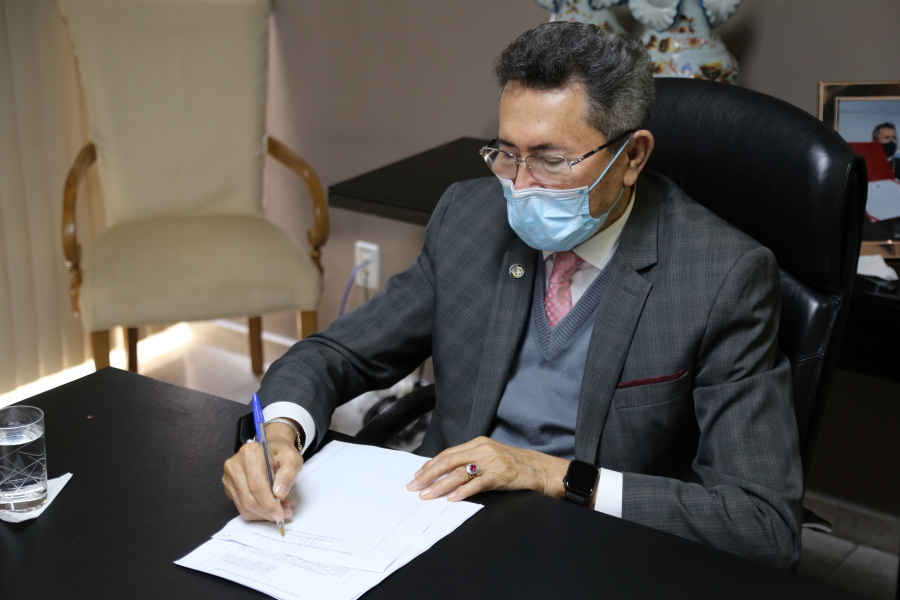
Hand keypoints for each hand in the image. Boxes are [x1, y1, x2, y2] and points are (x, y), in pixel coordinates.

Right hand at [222, 422, 302, 521]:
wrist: (271, 450)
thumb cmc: (281, 453)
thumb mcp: (292, 458)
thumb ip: (288, 473)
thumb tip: (279, 493)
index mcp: (249, 453)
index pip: (256, 485)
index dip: (268, 503)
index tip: (281, 514)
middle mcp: (234, 465)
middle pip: (248, 498)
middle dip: (267, 511)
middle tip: (284, 514)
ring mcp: (229, 477)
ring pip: (244, 506)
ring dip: (263, 514)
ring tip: (280, 509)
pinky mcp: (229, 488)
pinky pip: (241, 507)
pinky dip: (257, 512)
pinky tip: (270, 507)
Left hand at [406, 437, 568, 501]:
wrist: (544, 470)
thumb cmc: (518, 465)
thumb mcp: (492, 457)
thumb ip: (473, 461)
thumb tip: (448, 472)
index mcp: (479, 443)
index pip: (448, 453)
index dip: (430, 464)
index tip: (417, 475)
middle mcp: (483, 449)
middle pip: (448, 461)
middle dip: (428, 474)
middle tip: (413, 486)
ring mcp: (493, 461)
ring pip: (459, 473)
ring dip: (439, 485)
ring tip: (426, 495)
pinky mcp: (502, 475)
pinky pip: (477, 483)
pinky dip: (462, 491)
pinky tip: (451, 498)